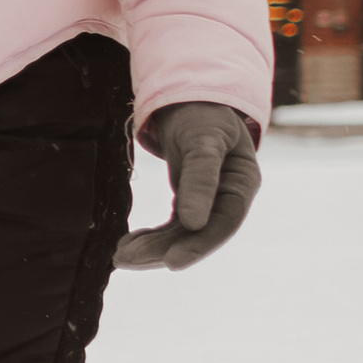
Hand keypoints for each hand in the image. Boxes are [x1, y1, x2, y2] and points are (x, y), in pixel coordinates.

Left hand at [113, 104, 259, 272]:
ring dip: (152, 248)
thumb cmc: (203, 115)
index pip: (225, 221)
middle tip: (127, 259)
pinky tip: (127, 245)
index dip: (200, 244)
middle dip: (164, 250)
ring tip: (120, 257)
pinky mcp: (188, 203)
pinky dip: (150, 237)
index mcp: (242, 183)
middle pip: (199, 234)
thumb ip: (200, 176)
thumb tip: (195, 222)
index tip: (171, 261)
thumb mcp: (204, 138)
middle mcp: (227, 198)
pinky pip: (171, 228)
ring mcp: (208, 203)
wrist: (193, 101)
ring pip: (182, 235)